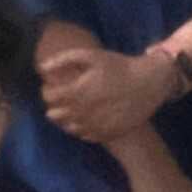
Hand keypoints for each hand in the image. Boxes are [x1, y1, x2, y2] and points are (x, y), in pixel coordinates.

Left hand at [31, 29, 165, 151]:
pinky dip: (83, 127)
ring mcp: (94, 125)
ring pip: (68, 127)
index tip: (55, 85)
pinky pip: (85, 135)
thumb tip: (41, 67)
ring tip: (78, 107)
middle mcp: (82, 112)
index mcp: (76, 92)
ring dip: (68, 118)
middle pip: (54, 115)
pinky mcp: (106, 134)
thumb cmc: (119, 67)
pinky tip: (90, 116)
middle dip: (55, 105)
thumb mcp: (92, 56)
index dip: (48, 90)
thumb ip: (64, 60)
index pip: (48, 96)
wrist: (150, 83)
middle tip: (66, 97)